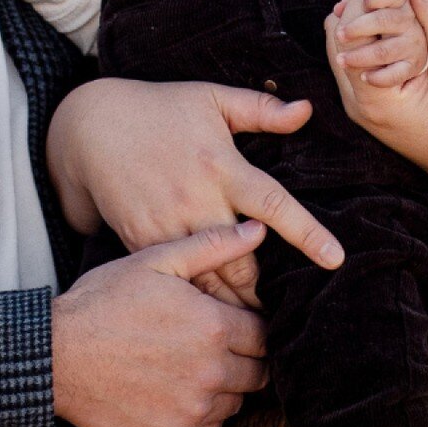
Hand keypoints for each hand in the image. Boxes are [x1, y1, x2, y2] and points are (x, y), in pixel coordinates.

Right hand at [45, 79, 344, 308]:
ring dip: (234, 305)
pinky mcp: (141, 241)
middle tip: (291, 314)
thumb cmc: (158, 107)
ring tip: (258, 329)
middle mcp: (196, 200)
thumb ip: (261, 109)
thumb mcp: (210, 97)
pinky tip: (212, 321)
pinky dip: (197, 301)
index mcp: (221, 166)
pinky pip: (176, 279)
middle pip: (243, 261)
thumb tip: (306, 109)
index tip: (336, 259)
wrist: (91, 127)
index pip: (274, 205)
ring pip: (209, 279)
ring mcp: (166, 225)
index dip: (307, 233)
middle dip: (265, 293)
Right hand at [52, 220, 269, 426]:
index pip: (263, 334)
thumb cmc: (103, 302)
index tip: (232, 322)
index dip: (252, 326)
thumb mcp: (156, 261)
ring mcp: (193, 410)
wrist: (56, 356)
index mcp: (213, 327)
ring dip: (224, 386)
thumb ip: (213, 246)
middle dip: (243, 358)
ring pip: (235, 402)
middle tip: (213, 345)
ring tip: (190, 367)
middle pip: (257, 372)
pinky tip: (175, 392)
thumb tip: (259, 229)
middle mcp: (211, 373)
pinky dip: (201, 413)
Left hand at [326, 0, 427, 252]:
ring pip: (348, 49)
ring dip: (366, 17)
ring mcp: (364, 109)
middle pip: (340, 37)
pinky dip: (373, 37)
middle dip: (362, 1)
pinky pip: (361, 63)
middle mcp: (358, 106)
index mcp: (371, 98)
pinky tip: (397, 18)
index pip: (348, 31)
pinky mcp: (375, 108)